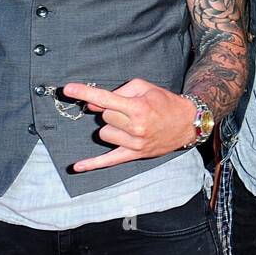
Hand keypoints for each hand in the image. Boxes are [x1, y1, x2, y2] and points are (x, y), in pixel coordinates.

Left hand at [63, 78, 197, 172]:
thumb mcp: (145, 88)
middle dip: (112, 111)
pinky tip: (77, 167)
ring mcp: (134, 143)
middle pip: (105, 117)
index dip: (85, 93)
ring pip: (104, 134)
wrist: (187, 123)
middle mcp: (136, 127)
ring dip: (112, 127)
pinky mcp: (134, 154)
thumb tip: (93, 104)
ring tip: (128, 124)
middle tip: (127, 109)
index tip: (68, 89)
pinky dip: (92, 163)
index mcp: (138, 107)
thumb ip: (118, 92)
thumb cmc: (165, 102)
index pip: (105, 99)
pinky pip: (109, 160)